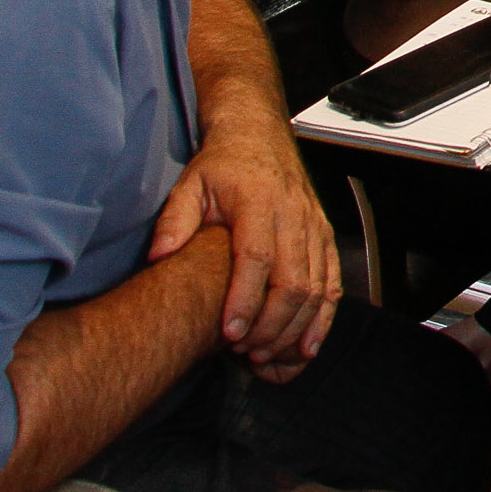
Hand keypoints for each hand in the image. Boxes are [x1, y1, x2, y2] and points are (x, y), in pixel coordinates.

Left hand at [147, 105, 340, 377]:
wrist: (259, 135)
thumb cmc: (223, 164)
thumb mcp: (190, 183)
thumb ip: (174, 220)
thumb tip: (159, 255)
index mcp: (260, 202)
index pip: (257, 257)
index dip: (245, 299)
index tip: (229, 333)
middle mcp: (294, 216)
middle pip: (293, 280)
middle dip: (272, 324)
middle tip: (246, 353)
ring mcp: (314, 227)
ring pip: (317, 287)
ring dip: (296, 327)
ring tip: (269, 356)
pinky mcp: (324, 237)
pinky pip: (332, 282)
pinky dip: (323, 318)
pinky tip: (307, 346)